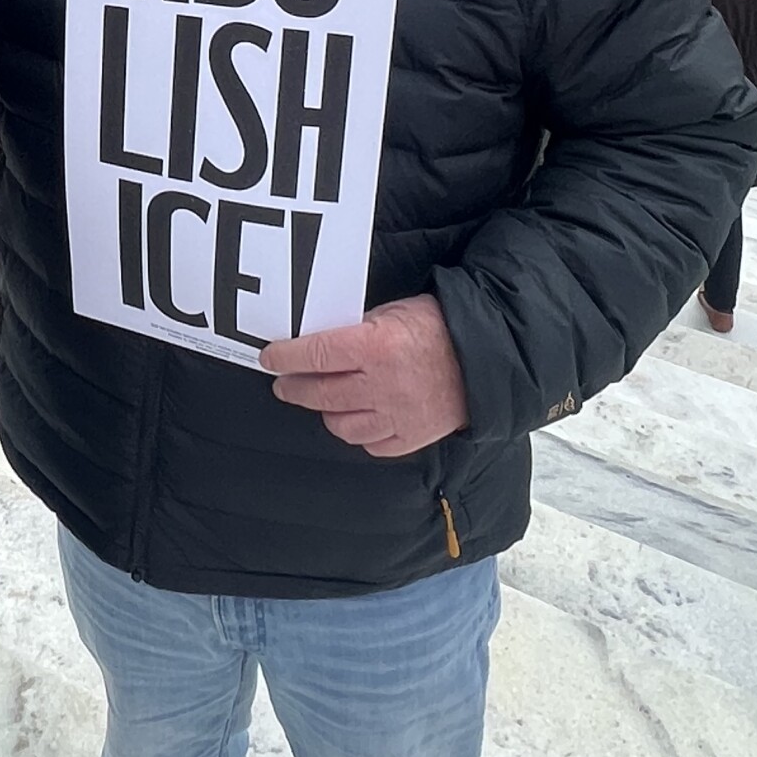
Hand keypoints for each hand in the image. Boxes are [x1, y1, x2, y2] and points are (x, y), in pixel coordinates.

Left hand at [260, 295, 468, 458]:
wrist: (486, 359)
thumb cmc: (439, 328)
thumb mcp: (393, 312)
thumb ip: (358, 328)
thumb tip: (322, 341)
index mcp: (377, 347)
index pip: (316, 354)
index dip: (286, 357)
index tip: (269, 358)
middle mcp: (383, 385)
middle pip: (321, 393)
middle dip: (293, 388)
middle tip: (282, 384)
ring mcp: (397, 416)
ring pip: (340, 424)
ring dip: (324, 411)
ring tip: (320, 399)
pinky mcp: (411, 437)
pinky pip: (370, 444)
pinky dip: (357, 432)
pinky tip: (354, 418)